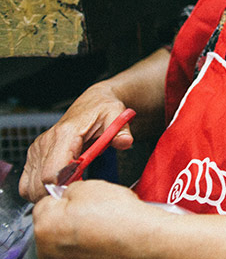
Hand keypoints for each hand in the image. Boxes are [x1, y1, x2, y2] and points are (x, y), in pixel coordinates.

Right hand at [19, 84, 134, 201]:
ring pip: (29, 187)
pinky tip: (59, 185)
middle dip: (57, 194)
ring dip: (47, 194)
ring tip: (69, 189)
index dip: (64, 188)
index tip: (81, 191)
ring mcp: (37, 150)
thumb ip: (121, 131)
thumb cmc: (103, 110)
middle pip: (39, 185)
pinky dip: (40, 190)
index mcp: (64, 134)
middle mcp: (46, 142)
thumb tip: (125, 142)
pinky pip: (27, 183)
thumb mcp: (117, 116)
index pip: (52, 173)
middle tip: (77, 192)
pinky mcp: (34, 155)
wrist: (92, 103)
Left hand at [32, 180, 163, 258]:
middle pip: (52, 222)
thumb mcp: (88, 186)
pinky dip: (88, 241)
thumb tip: (66, 193)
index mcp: (44, 225)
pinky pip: (78, 248)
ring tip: (102, 221)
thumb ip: (69, 188)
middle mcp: (48, 248)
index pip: (45, 202)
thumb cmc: (118, 217)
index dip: (65, 195)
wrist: (141, 238)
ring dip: (78, 228)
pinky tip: (103, 234)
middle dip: (69, 213)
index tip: (79, 195)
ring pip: (65, 237)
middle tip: (93, 207)